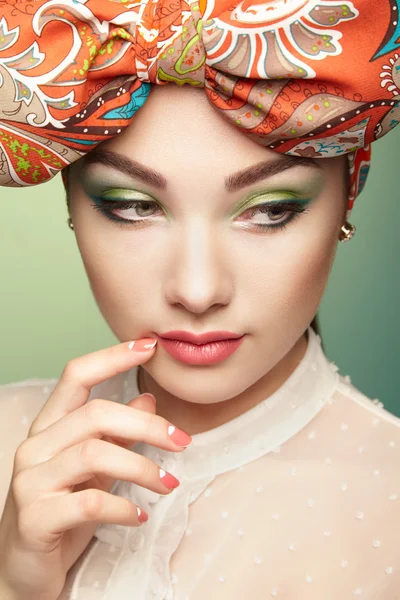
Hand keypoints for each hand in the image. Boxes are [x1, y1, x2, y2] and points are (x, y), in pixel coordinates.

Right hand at [0, 338, 191, 599]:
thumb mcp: (94, 469)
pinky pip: (88, 502)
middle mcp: (35, 447)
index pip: (76, 376)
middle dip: (146, 425)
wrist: (23, 571)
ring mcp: (31, 481)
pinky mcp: (36, 518)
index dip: (112, 357)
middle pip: (95, 414)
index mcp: (49, 428)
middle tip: (182, 441)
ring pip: (94, 453)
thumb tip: (149, 398)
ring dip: (142, 468)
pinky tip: (140, 516)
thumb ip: (117, 433)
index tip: (150, 346)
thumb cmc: (61, 514)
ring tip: (169, 484)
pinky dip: (122, 506)